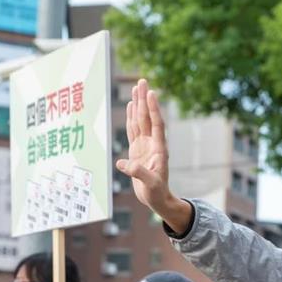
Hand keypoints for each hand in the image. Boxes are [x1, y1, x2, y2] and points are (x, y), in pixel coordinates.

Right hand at [119, 79, 192, 233]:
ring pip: (140, 121)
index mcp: (159, 149)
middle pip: (147, 117)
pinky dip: (131, 117)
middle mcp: (153, 144)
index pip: (156, 124)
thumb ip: (138, 172)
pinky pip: (133, 130)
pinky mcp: (138, 150)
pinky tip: (130, 106)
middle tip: (142, 81)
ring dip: (138, 104)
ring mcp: (145, 145)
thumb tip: (122, 163)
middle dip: (144, 99)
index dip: (153, 109)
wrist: (157, 199)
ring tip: (137, 88)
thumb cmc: (156, 193)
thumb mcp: (150, 184)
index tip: (151, 93)